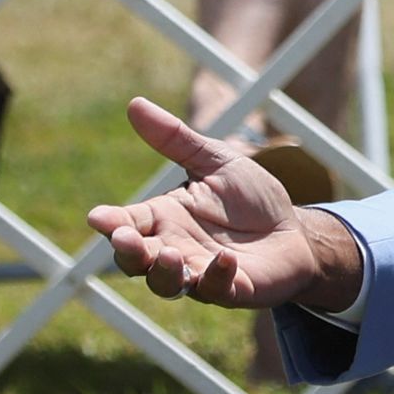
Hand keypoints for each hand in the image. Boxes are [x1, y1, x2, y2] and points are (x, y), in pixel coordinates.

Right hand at [90, 97, 360, 310]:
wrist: (295, 231)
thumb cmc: (250, 198)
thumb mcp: (216, 161)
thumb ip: (176, 139)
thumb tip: (135, 104)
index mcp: (165, 218)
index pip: (128, 223)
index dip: (112, 223)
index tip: (98, 217)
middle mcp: (175, 249)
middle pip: (136, 260)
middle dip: (128, 252)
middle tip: (125, 239)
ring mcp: (200, 273)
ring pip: (166, 284)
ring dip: (163, 272)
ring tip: (169, 254)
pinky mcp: (232, 288)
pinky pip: (216, 290)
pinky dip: (217, 276)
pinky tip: (226, 258)